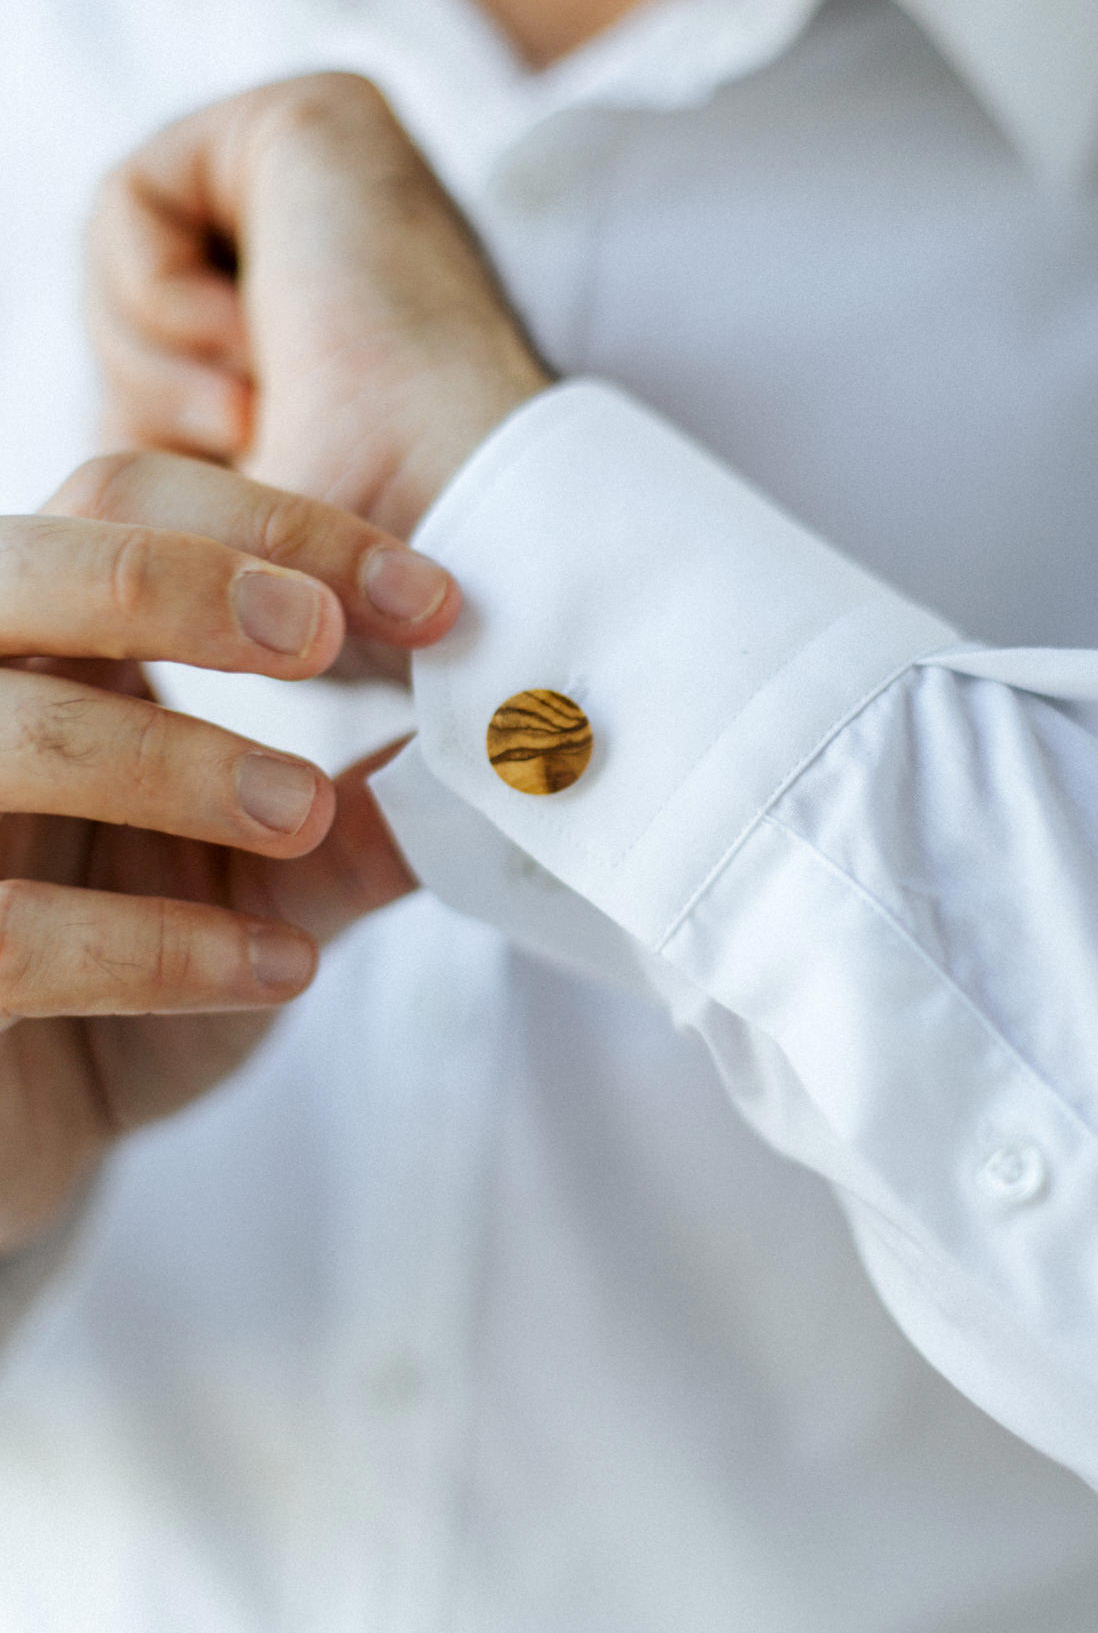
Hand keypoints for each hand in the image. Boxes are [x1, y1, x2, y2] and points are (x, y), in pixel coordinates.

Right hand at [0, 449, 457, 1258]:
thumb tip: (511, 747)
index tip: (432, 602)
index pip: (129, 500)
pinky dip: (154, 946)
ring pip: (11, 735)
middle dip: (184, 583)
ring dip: (180, 763)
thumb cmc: (129, 968)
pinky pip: (10, 931)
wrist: (24, 1132)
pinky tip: (279, 968)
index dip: (279, 526)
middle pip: (30, 564)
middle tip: (324, 643)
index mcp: (48, 644)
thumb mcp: (262, 876)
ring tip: (306, 814)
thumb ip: (359, 809)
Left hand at [88, 72, 550, 544]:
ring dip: (158, 368)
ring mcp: (336, 178)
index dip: (155, 439)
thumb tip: (72, 457)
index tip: (244, 488)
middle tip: (254, 445)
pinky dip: (159, 303)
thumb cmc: (358, 570)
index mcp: (338, 331)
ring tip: (261, 407)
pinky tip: (256, 348)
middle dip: (153, 403)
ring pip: (119, 262)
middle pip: (131, 310)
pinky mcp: (311, 122)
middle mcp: (340, 244)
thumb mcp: (213, 516)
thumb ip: (151, 449)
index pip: (160, 366)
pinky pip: (128, 202)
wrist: (447, 544)